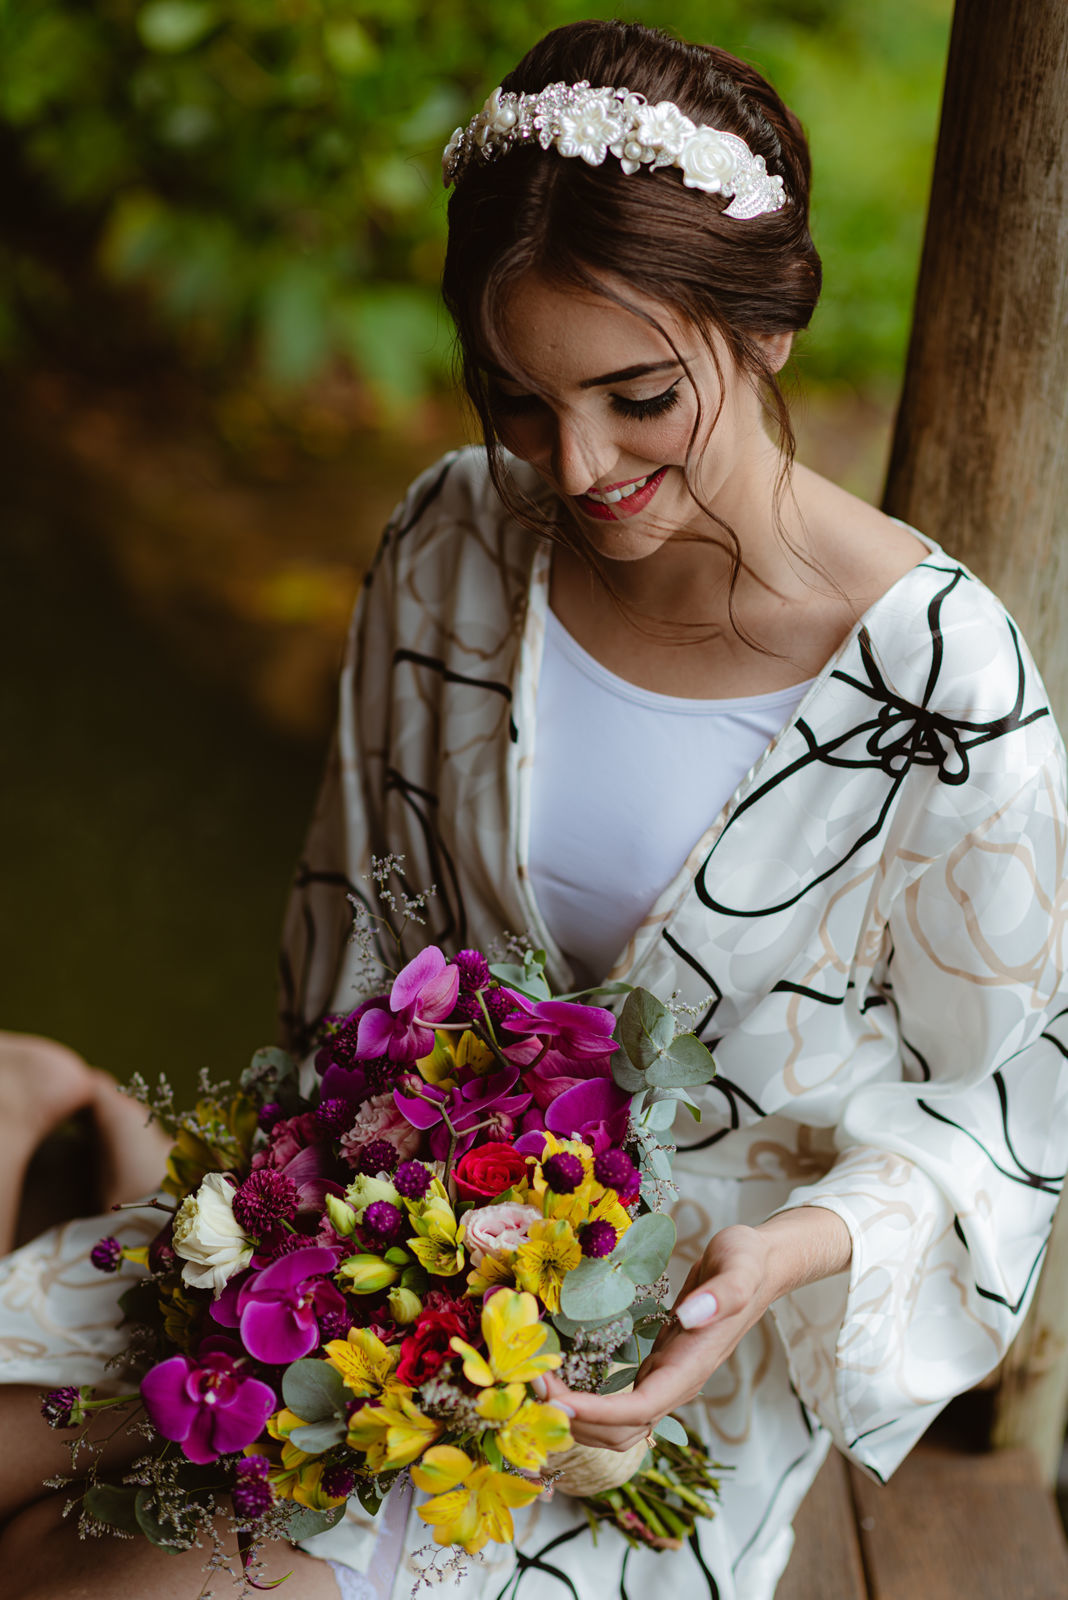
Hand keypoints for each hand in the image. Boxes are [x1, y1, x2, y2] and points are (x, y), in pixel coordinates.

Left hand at [535, 1206, 851, 1451]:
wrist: (761, 1266)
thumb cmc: (748, 1263)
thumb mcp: (738, 1267)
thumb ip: (721, 1295)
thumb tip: (691, 1316)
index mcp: (692, 1367)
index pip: (639, 1410)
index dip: (595, 1413)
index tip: (554, 1399)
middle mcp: (677, 1382)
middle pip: (621, 1432)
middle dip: (574, 1419)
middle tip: (528, 1387)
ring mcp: (667, 1378)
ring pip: (618, 1426)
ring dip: (575, 1417)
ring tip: (535, 1386)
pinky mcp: (658, 1366)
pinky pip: (618, 1403)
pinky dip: (585, 1402)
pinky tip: (559, 1379)